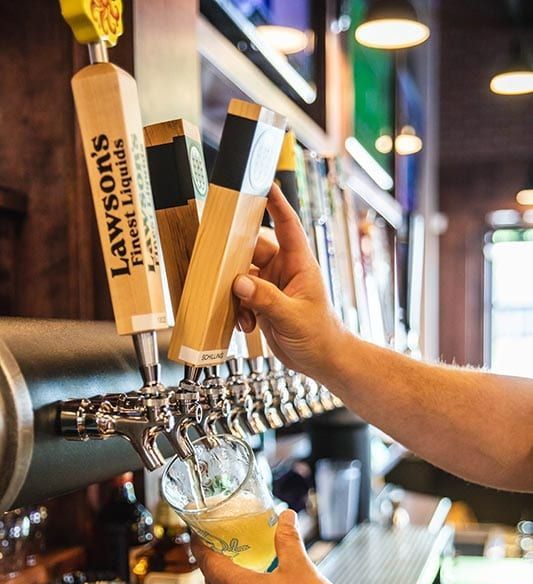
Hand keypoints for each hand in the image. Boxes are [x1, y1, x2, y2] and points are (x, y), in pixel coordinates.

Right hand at [233, 182, 346, 382]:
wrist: (323, 361)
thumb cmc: (321, 336)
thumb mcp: (292, 317)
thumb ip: (265, 299)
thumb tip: (239, 283)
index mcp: (299, 264)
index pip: (288, 225)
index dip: (276, 204)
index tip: (263, 184)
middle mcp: (285, 271)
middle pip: (253, 250)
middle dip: (237, 261)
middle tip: (224, 269)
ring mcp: (273, 287)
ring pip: (242, 276)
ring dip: (236, 294)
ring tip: (243, 313)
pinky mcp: (263, 304)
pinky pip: (241, 298)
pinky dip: (238, 310)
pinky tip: (246, 325)